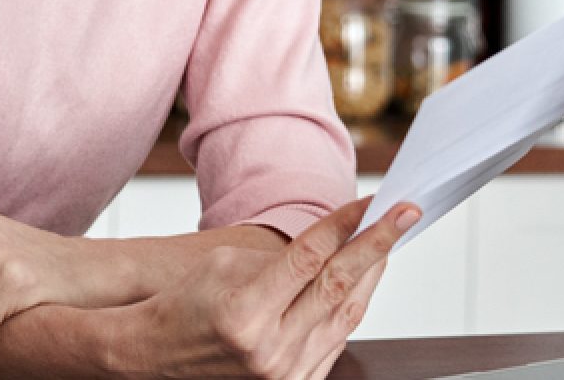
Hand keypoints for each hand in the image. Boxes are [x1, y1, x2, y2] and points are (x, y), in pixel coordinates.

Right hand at [114, 196, 418, 378]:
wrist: (156, 357)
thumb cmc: (185, 304)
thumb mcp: (223, 265)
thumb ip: (282, 259)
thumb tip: (335, 244)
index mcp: (245, 314)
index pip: (310, 259)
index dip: (345, 225)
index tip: (373, 200)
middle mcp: (270, 351)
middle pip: (339, 286)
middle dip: (378, 243)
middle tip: (406, 212)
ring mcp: (284, 375)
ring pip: (347, 315)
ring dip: (373, 273)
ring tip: (389, 239)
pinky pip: (337, 340)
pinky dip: (353, 306)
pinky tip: (364, 279)